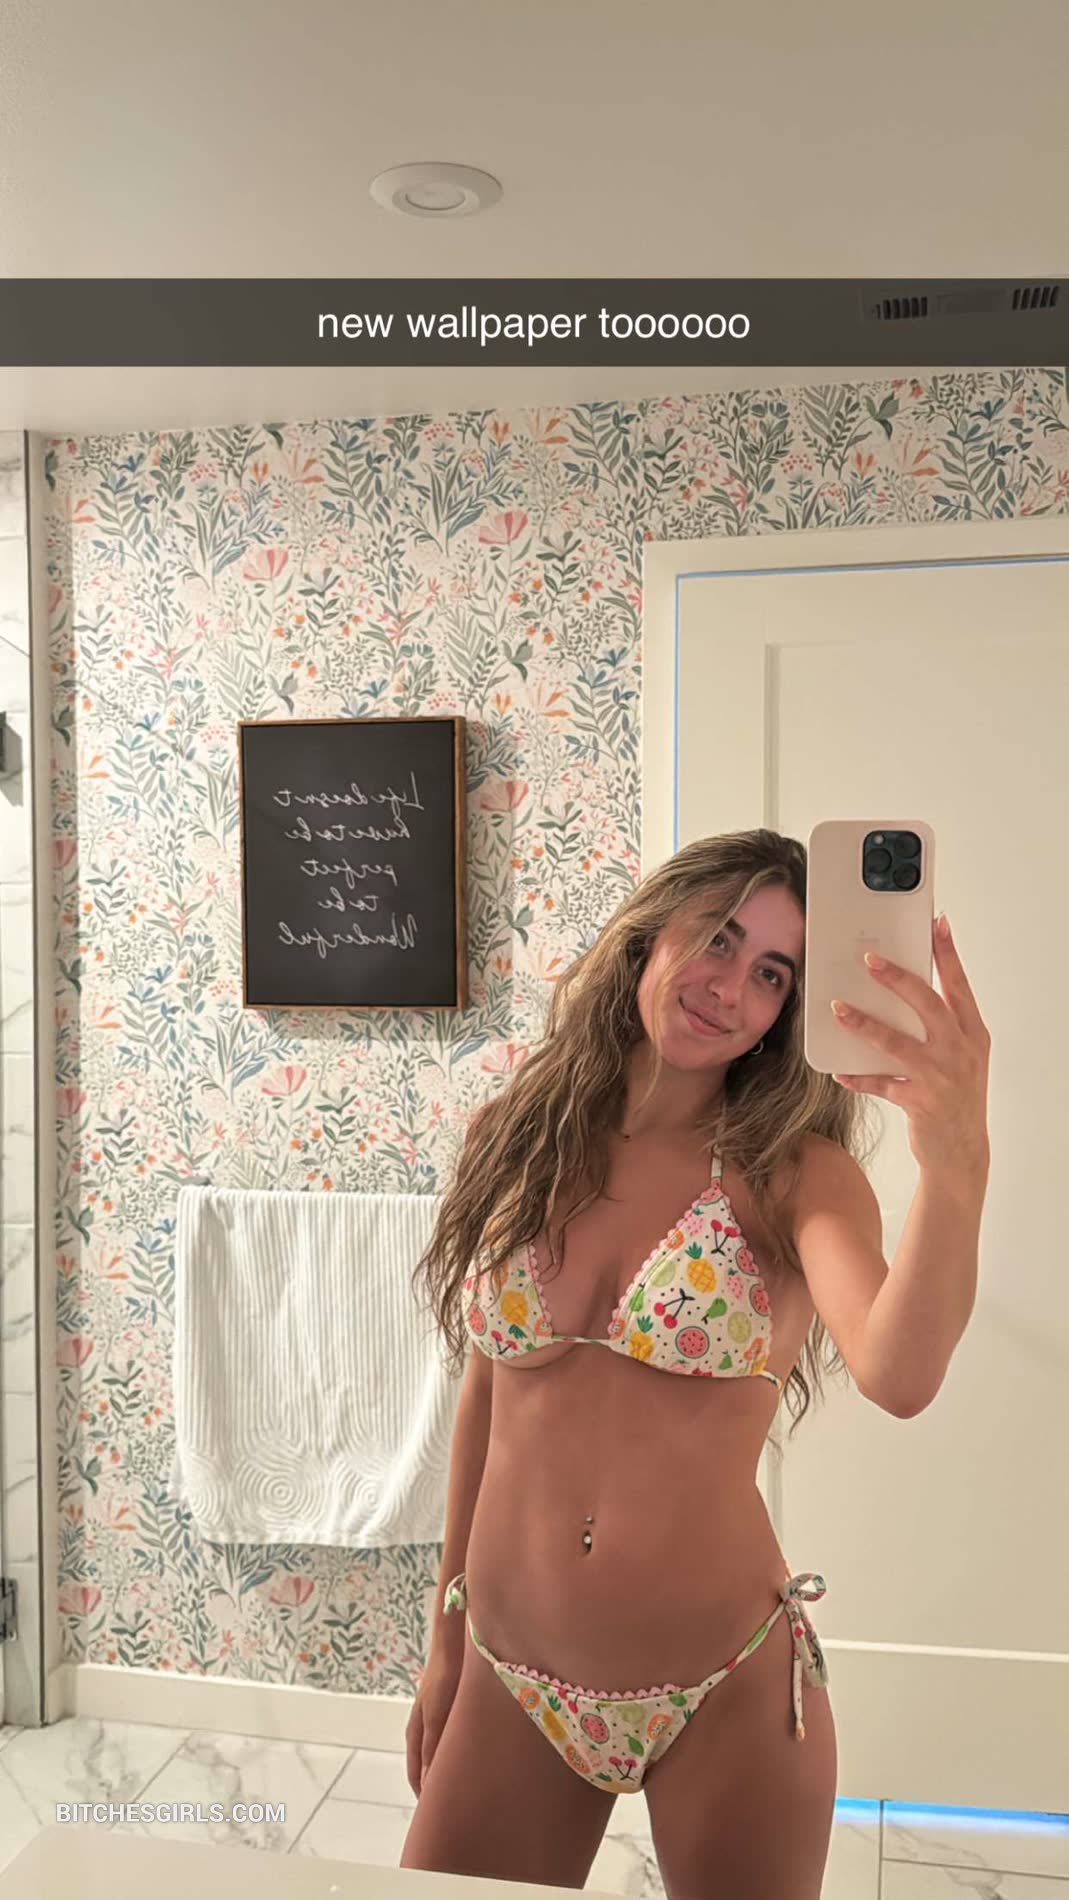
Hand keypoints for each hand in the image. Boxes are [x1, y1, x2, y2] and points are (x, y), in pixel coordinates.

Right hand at [405, 1644, 463, 1796]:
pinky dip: (458, 1754)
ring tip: (468, 1786)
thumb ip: (431, 1748)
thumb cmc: (442, 1681)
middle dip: (438, 1786)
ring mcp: (437, 1718)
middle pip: (427, 1767)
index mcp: (415, 1734)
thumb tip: (428, 1782)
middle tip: (456, 1806)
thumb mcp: (436, 1717)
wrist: (453, 1647)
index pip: (416, 1776)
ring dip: (449, 1770)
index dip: (425, 1796)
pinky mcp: (451, 1710)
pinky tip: (475, 1757)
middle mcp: (424, 1729)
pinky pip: (452, 1740)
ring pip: (441, 1754)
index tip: (437, 1817)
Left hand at [830, 915, 990, 1178]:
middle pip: (927, 1005)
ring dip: (864, 1023)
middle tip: (870, 959)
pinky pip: (880, 1084)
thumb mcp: (962, 1056)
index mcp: (972, 1034)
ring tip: (838, 1008)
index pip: (959, 986)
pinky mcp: (919, 1102)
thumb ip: (941, 1026)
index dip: (947, 954)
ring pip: (896, 1042)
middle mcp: (960, 1052)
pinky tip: (840, 1070)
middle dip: (897, 979)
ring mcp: (940, 1077)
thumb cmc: (957, 1095)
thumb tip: (902, 989)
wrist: (962, 1152)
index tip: (937, 924)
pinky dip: (858, 1076)